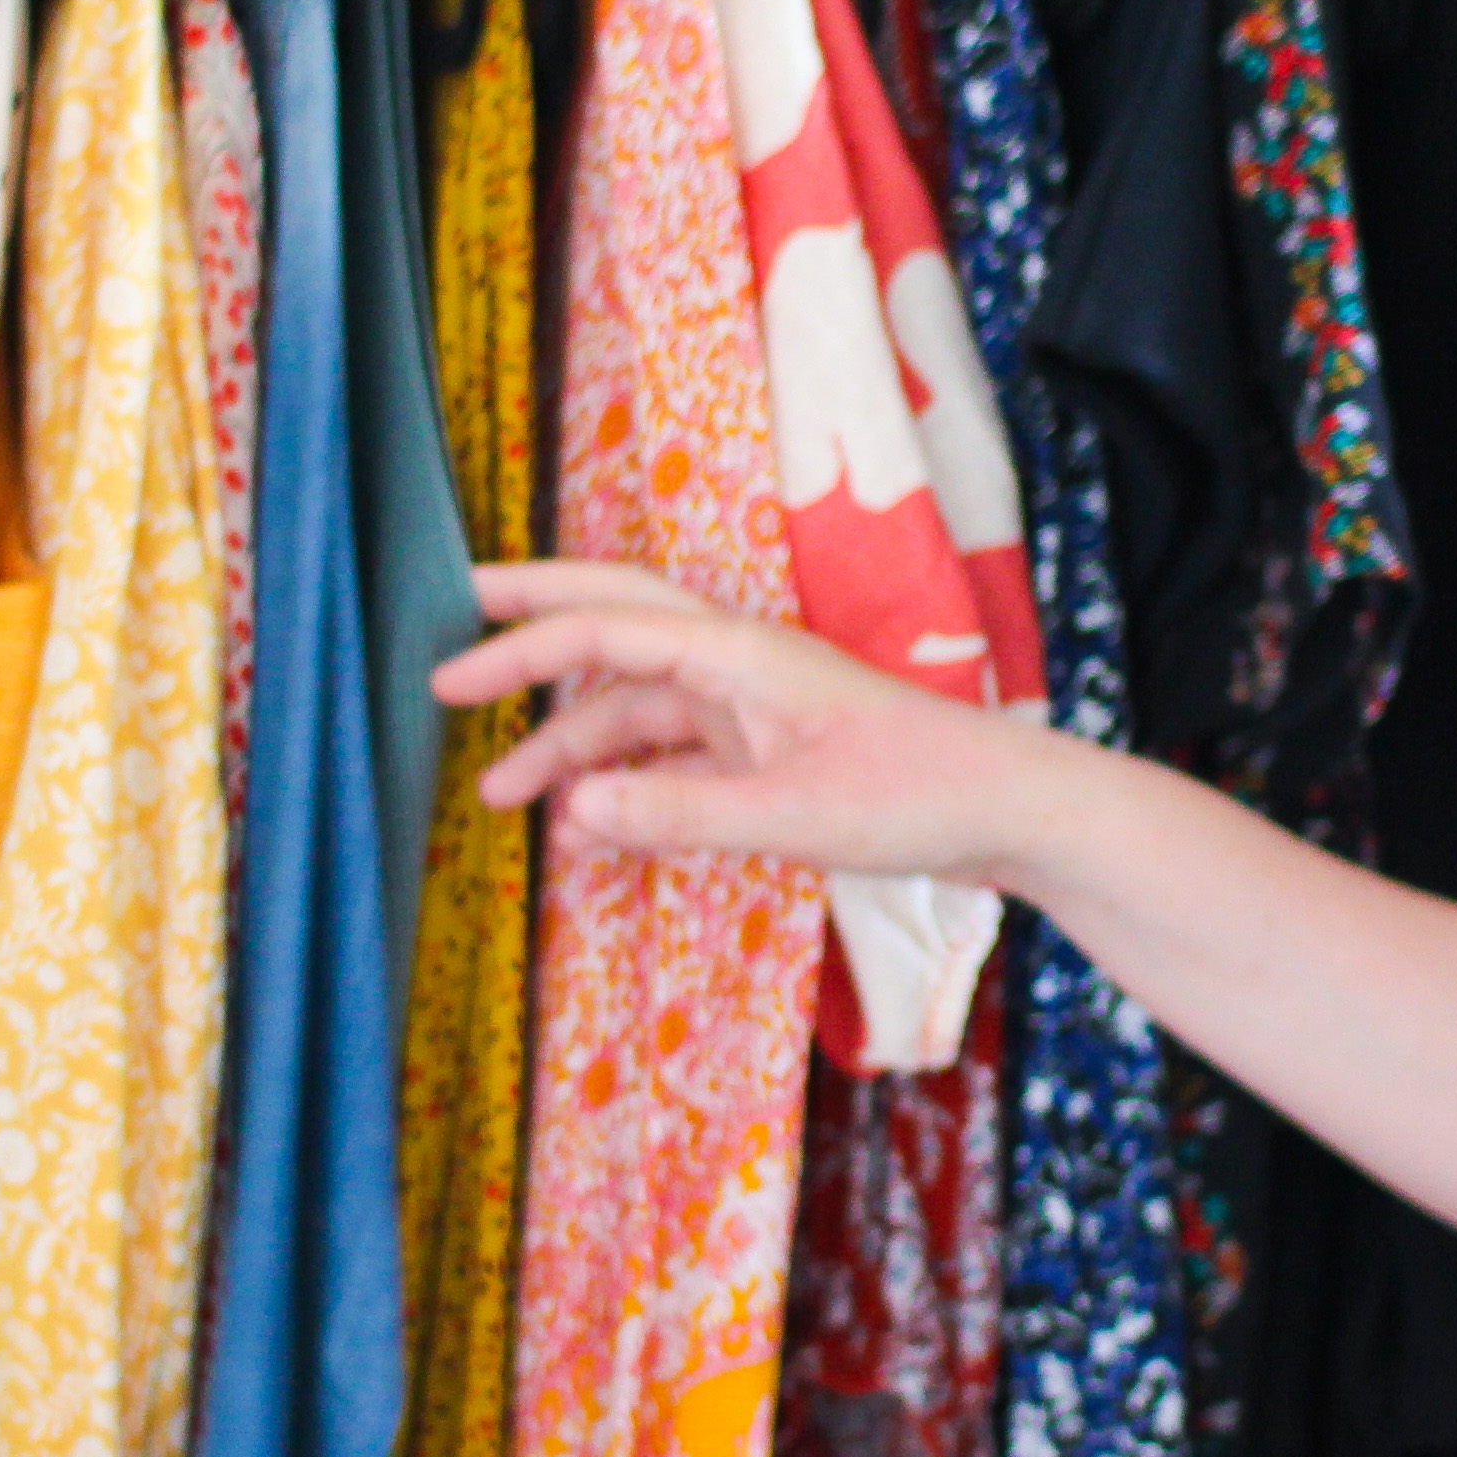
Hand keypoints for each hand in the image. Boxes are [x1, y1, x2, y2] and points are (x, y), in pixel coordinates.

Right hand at [435, 558, 1065, 879]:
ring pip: (635, 708)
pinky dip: (622, 785)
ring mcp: (751, 707)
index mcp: (739, 653)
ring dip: (568, 744)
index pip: (607, 630)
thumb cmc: (916, 797)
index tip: (448, 674)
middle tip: (449, 652)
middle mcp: (736, 666)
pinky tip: (582, 828)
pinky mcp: (767, 752)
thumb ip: (678, 812)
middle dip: (530, 637)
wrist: (1008, 810)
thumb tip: (569, 810)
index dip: (520, 647)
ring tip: (497, 797)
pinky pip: (671, 755)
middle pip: (613, 627)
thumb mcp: (793, 815)